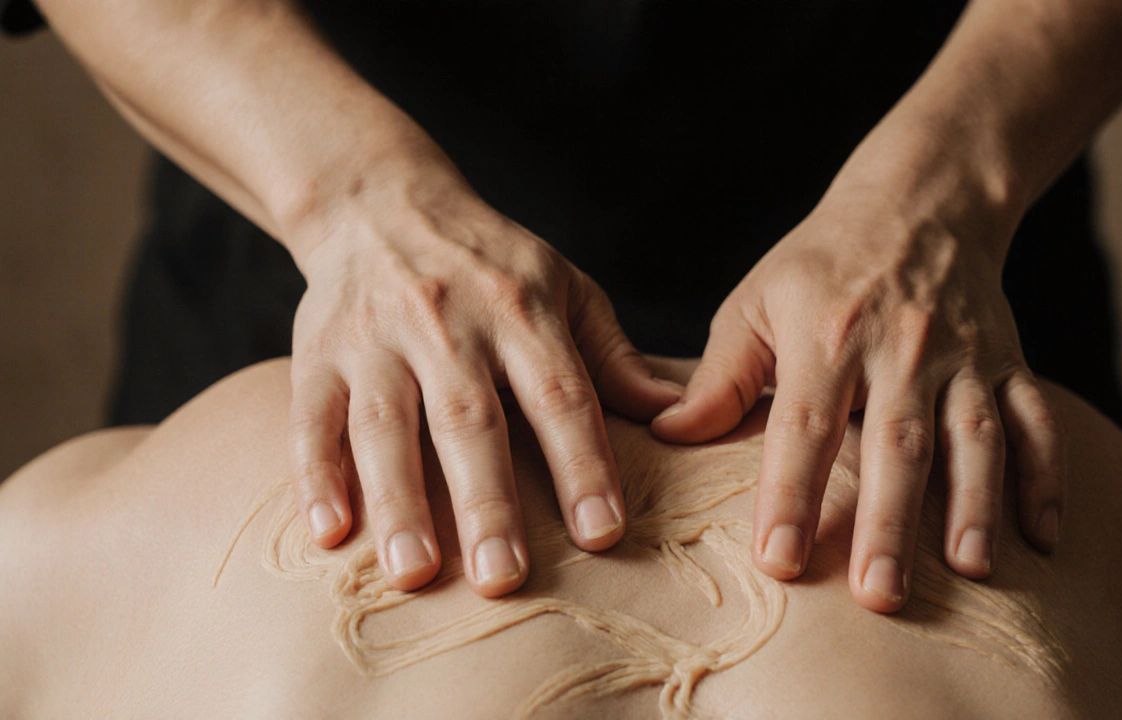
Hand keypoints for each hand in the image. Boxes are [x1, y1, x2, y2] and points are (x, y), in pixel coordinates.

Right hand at [286, 170, 679, 596]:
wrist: (378, 202)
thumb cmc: (489, 262)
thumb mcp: (564, 287)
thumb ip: (613, 357)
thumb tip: (675, 417)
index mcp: (520, 308)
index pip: (559, 393)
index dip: (581, 463)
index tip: (602, 531)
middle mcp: (447, 321)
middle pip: (468, 419)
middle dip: (486, 502)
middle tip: (501, 578)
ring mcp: (375, 337)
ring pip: (386, 425)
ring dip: (400, 501)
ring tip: (414, 572)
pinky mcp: (317, 352)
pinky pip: (311, 416)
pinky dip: (316, 474)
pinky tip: (327, 532)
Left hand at [651, 180, 1063, 612]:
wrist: (920, 199)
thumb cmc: (822, 264)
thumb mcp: (755, 302)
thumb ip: (717, 376)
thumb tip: (668, 434)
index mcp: (827, 335)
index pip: (805, 427)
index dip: (791, 494)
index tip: (780, 560)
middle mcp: (900, 347)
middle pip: (895, 444)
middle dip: (888, 523)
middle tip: (880, 596)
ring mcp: (964, 355)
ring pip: (974, 436)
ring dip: (975, 505)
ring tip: (972, 570)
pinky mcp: (1010, 360)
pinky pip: (1037, 421)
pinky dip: (1047, 478)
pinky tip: (1044, 538)